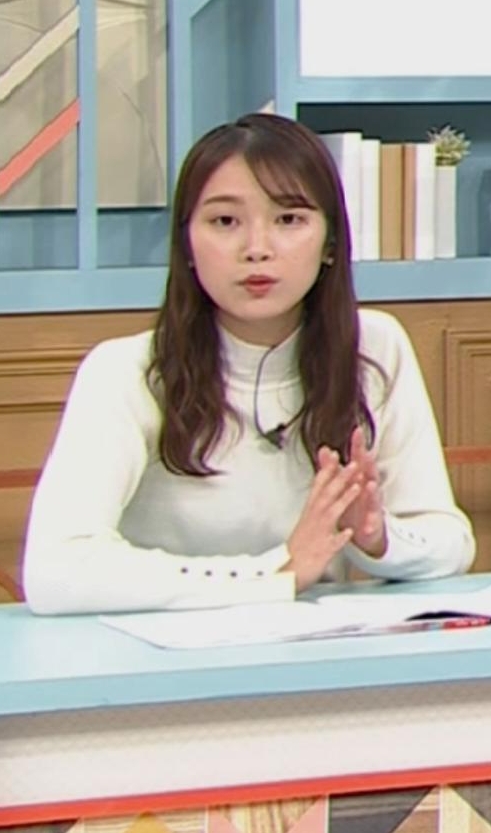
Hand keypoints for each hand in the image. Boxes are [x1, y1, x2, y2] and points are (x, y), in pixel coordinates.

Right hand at [284, 449, 360, 591]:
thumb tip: (320, 494)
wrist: (287, 573)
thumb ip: (315, 507)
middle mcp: (313, 520)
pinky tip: (349, 532)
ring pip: (331, 514)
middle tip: (354, 463)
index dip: (328, 470)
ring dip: (344, 499)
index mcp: (310, 513)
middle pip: (328, 495)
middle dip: (341, 478)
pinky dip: (340, 537)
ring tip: (357, 488)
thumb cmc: (297, 550)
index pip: (318, 487)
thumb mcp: (305, 523)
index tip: (336, 454)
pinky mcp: (322, 552)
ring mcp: (318, 535)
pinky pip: (332, 544)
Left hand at [335, 426, 386, 556]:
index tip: (357, 431)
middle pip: (369, 473)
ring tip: (369, 485)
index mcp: (359, 478)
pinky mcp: (373, 522)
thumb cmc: (353, 503)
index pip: (358, 458)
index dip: (358, 445)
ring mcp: (372, 505)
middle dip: (369, 464)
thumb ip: (332, 466)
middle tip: (367, 455)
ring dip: (372, 491)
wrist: (364, 529)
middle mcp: (367, 488)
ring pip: (373, 496)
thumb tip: (325, 449)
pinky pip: (372, 522)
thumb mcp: (342, 483)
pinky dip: (371, 523)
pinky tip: (368, 524)